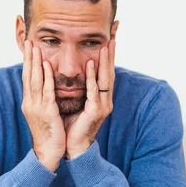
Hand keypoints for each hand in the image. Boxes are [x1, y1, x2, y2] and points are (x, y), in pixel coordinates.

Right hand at [22, 40, 65, 171]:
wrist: (48, 153)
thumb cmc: (49, 134)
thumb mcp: (43, 114)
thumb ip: (43, 101)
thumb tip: (44, 89)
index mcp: (29, 103)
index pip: (27, 79)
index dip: (27, 63)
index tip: (28, 49)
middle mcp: (30, 103)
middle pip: (27, 76)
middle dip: (28, 58)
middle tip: (28, 41)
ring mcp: (36, 107)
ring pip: (34, 80)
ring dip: (35, 62)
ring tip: (35, 47)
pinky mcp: (46, 112)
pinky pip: (46, 91)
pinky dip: (45, 77)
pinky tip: (46, 65)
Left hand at [65, 40, 115, 159]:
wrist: (72, 147)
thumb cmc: (72, 125)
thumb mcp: (76, 103)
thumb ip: (79, 89)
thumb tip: (73, 74)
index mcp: (100, 98)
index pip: (106, 74)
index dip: (107, 59)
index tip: (108, 42)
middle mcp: (105, 101)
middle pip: (109, 74)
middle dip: (111, 56)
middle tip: (113, 39)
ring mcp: (102, 106)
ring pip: (105, 80)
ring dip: (105, 62)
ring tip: (106, 47)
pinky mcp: (96, 112)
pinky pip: (94, 91)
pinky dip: (92, 77)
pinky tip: (91, 65)